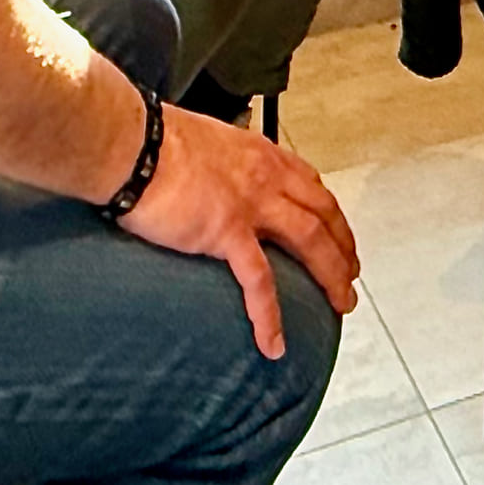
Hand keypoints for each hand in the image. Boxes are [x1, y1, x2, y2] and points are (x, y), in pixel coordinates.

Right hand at [123, 107, 359, 358]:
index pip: (310, 184)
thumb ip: (220, 162)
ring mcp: (251, 204)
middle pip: (323, 214)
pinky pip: (258, 280)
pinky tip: (275, 343)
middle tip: (352, 275)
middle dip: (343, 247)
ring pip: (309, 241)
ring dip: (331, 275)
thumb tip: (213, 177)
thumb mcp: (204, 140)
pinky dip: (269, 314)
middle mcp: (266, 176)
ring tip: (341, 305)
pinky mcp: (225, 232)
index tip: (338, 233)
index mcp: (260, 154)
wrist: (132, 145)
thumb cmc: (154, 140)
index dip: (329, 212)